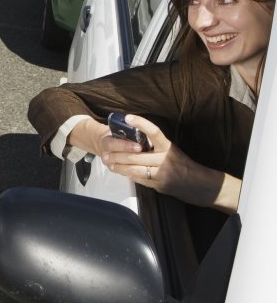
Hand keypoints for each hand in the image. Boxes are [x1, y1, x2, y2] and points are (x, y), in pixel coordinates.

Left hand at [99, 114, 238, 211]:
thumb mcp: (171, 151)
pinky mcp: (159, 185)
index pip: (154, 131)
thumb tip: (132, 140)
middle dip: (117, 154)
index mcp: (168, 146)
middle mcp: (165, 158)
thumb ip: (154, 146)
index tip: (128, 117)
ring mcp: (162, 172)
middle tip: (105, 152)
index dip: (141, 123)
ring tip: (109, 163)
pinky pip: (139, 179)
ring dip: (118, 166)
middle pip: (135, 154)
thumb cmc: (181, 164)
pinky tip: (120, 171)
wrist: (198, 184)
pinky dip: (127, 174)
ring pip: (134, 168)